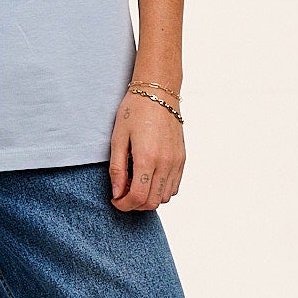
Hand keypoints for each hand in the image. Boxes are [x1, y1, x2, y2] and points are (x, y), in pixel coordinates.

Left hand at [108, 85, 184, 211]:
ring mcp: (176, 161)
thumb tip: (117, 193)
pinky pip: (174, 186)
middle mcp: (166, 163)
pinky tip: (149, 178)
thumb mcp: (118, 138)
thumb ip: (117, 169)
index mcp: (147, 157)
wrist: (159, 92)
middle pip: (152, 202)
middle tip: (122, 193)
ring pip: (165, 197)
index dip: (124, 205)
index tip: (115, 199)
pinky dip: (161, 190)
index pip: (138, 197)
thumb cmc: (135, 111)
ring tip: (135, 183)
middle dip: (134, 205)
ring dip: (149, 198)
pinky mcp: (182, 159)